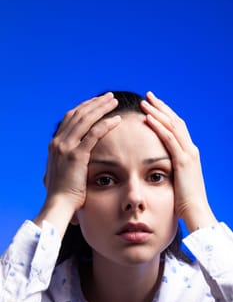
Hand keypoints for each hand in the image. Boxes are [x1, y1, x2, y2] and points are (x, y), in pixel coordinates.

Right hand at [35, 92, 120, 235]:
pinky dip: (106, 124)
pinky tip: (117, 119)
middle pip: (78, 114)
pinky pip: (93, 134)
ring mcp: (66, 147)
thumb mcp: (64, 170)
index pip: (70, 118)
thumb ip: (69, 158)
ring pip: (85, 119)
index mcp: (55, 143)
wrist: (58, 204)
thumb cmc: (64, 192)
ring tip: (114, 101)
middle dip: (94, 103)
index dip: (85, 108)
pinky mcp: (76, 155)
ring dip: (101, 108)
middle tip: (109, 97)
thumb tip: (78, 155)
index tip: (97, 102)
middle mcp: (58, 141)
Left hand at [141, 91, 216, 231]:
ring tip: (145, 102)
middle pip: (175, 121)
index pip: (177, 127)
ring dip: (158, 112)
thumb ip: (171, 169)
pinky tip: (148, 118)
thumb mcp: (177, 179)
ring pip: (172, 126)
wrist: (195, 211)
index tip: (153, 105)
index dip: (165, 114)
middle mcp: (191, 149)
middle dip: (161, 107)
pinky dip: (159, 127)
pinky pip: (169, 139)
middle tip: (148, 95)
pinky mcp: (183, 161)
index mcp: (189, 153)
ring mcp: (188, 154)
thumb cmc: (184, 200)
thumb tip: (159, 166)